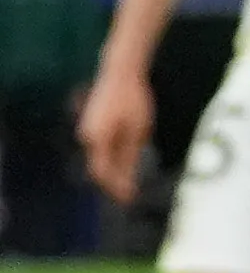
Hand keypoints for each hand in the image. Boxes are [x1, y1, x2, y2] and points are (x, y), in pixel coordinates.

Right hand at [77, 64, 151, 201]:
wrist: (120, 73)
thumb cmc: (133, 100)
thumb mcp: (138, 131)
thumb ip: (130, 155)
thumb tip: (127, 178)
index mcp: (97, 139)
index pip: (102, 172)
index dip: (115, 188)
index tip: (128, 199)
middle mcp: (87, 136)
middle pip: (99, 168)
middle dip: (114, 183)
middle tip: (129, 197)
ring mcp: (88, 130)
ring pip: (99, 159)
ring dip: (113, 172)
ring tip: (128, 185)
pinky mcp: (92, 125)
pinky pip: (101, 148)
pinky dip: (112, 159)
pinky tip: (125, 165)